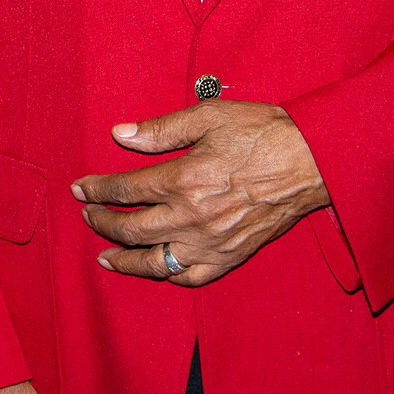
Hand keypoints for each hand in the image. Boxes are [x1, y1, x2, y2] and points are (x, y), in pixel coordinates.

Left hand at [74, 101, 327, 285]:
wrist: (313, 161)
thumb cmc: (262, 132)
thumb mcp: (208, 116)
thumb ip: (161, 129)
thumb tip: (120, 134)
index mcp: (184, 179)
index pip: (125, 190)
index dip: (97, 189)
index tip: (80, 189)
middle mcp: (193, 217)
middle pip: (131, 229)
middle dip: (102, 222)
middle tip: (87, 215)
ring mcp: (212, 242)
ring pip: (155, 261)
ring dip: (124, 259)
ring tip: (104, 256)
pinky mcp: (231, 256)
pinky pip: (191, 277)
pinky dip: (167, 276)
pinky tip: (153, 269)